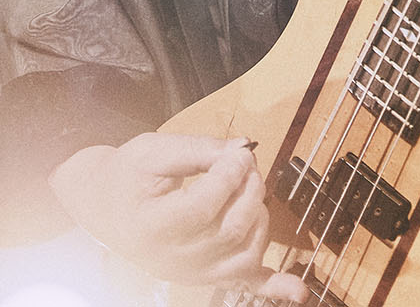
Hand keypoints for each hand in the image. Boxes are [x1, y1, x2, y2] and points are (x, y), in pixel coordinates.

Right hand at [49, 132, 309, 300]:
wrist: (104, 206)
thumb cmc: (128, 176)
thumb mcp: (155, 152)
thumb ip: (201, 149)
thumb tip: (244, 147)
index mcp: (151, 227)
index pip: (204, 205)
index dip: (230, 173)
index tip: (238, 151)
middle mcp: (171, 259)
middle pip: (230, 230)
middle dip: (249, 189)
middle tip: (247, 162)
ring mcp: (190, 272)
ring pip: (244, 253)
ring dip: (259, 214)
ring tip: (248, 186)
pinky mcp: (204, 274)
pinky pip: (244, 284)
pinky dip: (273, 287)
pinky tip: (299, 290)